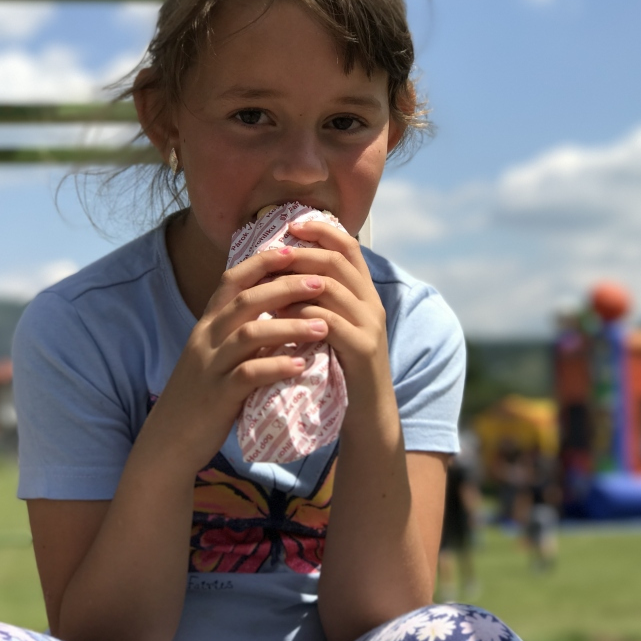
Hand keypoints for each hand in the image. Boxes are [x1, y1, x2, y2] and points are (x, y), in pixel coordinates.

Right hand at [145, 246, 330, 475]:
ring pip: (250, 334)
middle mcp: (206, 338)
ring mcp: (211, 366)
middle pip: (245, 300)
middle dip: (285, 287)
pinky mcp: (217, 396)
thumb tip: (282, 312)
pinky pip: (248, 374)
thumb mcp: (217, 356)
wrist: (170, 440)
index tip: (293, 250)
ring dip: (290, 327)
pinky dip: (276, 367)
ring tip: (324, 326)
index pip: (232, 280)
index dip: (262, 262)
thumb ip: (242, 334)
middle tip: (321, 282)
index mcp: (208, 325)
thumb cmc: (202, 396)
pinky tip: (301, 366)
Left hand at [274, 220, 392, 417]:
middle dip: (301, 253)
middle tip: (271, 254)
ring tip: (268, 286)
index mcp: (365, 294)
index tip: (292, 225)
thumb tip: (281, 275)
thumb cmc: (340, 369)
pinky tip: (279, 318)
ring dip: (295, 283)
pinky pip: (328, 321)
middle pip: (337, 261)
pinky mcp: (363, 349)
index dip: (322, 231)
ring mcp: (370, 326)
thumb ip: (319, 302)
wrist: (366, 415)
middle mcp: (372, 304)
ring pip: (331, 287)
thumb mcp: (333, 328)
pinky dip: (300, 315)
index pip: (349, 247)